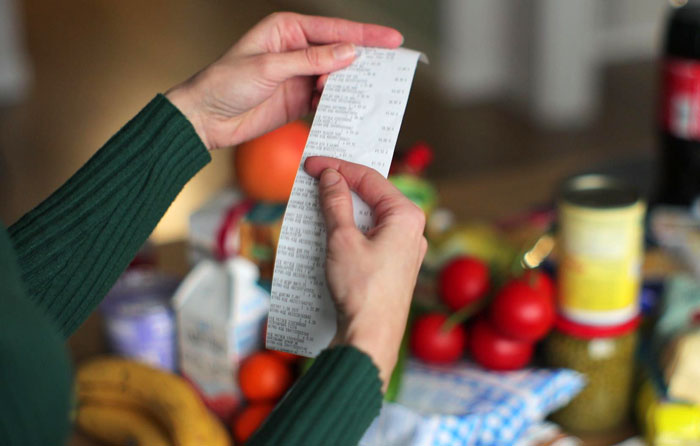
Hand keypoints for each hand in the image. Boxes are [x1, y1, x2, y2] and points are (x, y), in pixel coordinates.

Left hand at [166, 13, 402, 149]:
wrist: (206, 117)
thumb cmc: (225, 82)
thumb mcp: (269, 67)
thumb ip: (310, 60)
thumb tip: (347, 53)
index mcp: (287, 29)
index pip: (334, 30)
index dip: (365, 34)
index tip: (392, 39)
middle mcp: (296, 49)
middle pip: (340, 52)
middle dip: (362, 62)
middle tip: (389, 71)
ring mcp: (299, 75)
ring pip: (336, 77)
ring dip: (349, 86)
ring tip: (366, 93)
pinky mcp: (299, 99)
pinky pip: (326, 99)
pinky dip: (337, 103)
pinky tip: (346, 108)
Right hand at [304, 156, 426, 390]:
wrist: (371, 338)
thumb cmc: (362, 290)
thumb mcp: (342, 239)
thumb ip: (336, 203)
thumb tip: (330, 177)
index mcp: (406, 216)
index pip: (369, 178)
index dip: (338, 167)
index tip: (313, 163)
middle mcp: (412, 229)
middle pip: (373, 196)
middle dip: (342, 185)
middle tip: (316, 176)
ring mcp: (405, 249)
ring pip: (371, 216)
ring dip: (344, 208)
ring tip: (318, 199)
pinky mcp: (394, 265)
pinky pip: (372, 236)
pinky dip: (351, 229)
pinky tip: (330, 229)